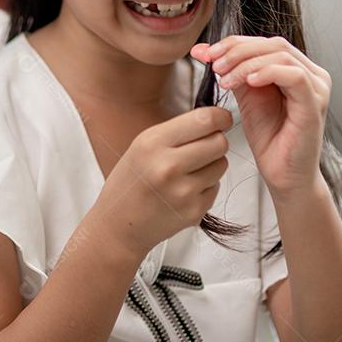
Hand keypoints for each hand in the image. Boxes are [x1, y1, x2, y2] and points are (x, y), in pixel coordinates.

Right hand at [94, 106, 231, 263]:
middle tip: (203, 146)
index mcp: (153, 143)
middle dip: (216, 141)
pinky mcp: (194, 211)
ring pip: (221, 164)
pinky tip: (184, 189)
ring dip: (211, 164)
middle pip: (219, 142)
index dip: (221, 117)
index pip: (204, 120)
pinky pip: (216, 186)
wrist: (118, 224)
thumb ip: (177, 131)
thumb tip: (216, 120)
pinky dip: (206, 185)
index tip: (223, 119)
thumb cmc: (130, 181)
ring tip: (188, 171)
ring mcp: (183, 191)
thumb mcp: (142, 144)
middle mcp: (168, 166)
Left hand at [191, 37, 329, 197]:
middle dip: (237, 50)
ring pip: (281, 55)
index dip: (233, 43)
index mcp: (295, 68)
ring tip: (225, 78)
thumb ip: (230, 71)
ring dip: (246, 62)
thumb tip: (202, 49)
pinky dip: (267, 73)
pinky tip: (247, 82)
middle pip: (273, 44)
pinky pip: (294, 76)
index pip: (264, 42)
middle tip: (214, 64)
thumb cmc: (269, 137)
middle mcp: (311, 73)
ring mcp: (316, 88)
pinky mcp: (314, 103)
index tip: (206, 53)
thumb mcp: (245, 96)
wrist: (283, 174)